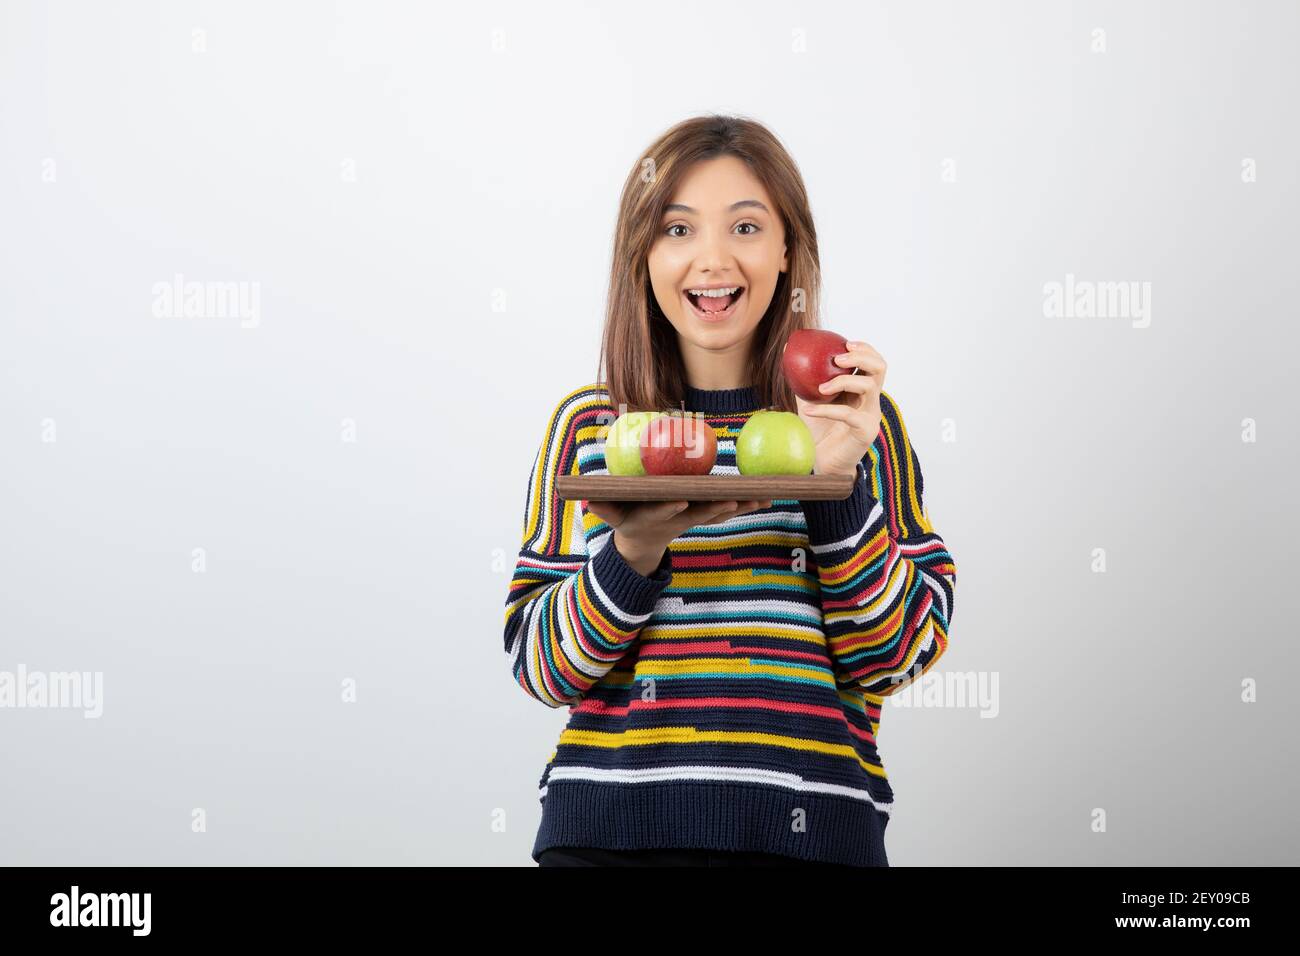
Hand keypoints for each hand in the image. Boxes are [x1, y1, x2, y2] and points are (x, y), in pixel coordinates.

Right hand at [585, 499, 772, 575]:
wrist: (644, 543)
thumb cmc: (626, 521)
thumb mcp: (611, 517)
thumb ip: (602, 508)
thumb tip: (587, 499)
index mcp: (655, 517)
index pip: (663, 512)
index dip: (671, 508)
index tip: (680, 502)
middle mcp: (679, 519)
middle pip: (701, 514)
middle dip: (717, 509)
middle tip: (733, 501)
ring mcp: (695, 518)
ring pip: (720, 513)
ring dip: (741, 506)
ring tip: (762, 498)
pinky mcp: (707, 515)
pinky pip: (729, 508)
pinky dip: (747, 503)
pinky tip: (769, 495)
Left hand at [785, 338, 884, 476]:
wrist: (821, 460)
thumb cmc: (817, 429)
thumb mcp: (809, 398)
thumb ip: (802, 377)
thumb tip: (785, 350)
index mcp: (862, 389)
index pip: (874, 362)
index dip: (865, 349)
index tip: (846, 343)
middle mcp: (871, 400)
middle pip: (880, 368)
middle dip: (861, 357)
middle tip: (838, 359)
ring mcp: (871, 416)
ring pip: (869, 387)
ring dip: (843, 381)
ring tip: (820, 388)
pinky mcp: (865, 432)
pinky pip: (849, 414)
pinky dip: (826, 410)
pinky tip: (808, 410)